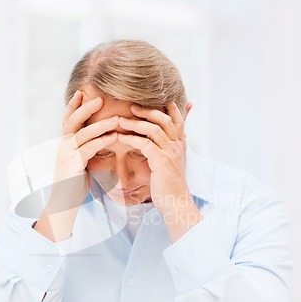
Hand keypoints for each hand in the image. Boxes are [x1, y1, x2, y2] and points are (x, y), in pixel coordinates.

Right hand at [49, 90, 117, 209]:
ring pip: (83, 133)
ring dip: (100, 124)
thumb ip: (83, 149)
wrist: (63, 201)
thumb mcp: (78, 162)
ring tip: (116, 118)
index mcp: (64, 143)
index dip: (73, 105)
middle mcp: (62, 145)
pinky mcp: (73, 163)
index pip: (67, 119)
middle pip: (72, 120)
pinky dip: (102, 140)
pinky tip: (114, 136)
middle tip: (100, 98)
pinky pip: (89, 148)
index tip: (82, 92)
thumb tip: (96, 140)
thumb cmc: (73, 183)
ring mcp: (66, 154)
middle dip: (85, 108)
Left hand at [117, 102, 201, 241]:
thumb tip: (163, 142)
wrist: (176, 203)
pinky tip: (120, 137)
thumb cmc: (170, 186)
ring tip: (120, 120)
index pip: (178, 119)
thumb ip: (170, 150)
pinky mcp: (161, 161)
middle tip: (132, 106)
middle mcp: (177, 145)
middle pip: (165, 119)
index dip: (169, 107)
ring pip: (154, 128)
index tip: (157, 98)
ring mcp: (170, 152)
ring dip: (135, 122)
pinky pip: (144, 143)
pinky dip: (131, 138)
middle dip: (148, 110)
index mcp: (180, 144)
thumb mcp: (172, 164)